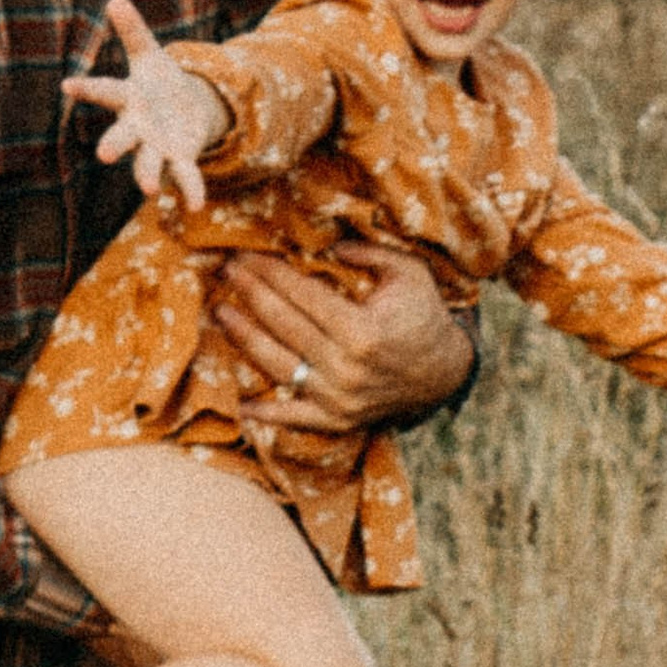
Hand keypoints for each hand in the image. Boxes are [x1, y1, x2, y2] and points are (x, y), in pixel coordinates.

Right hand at [62, 0, 228, 215]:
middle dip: (114, 145)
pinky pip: (184, 177)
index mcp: (128, 99)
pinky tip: (196, 206)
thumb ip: (134, 32)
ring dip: (147, 176)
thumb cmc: (160, 82)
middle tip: (104, 155)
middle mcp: (136, 128)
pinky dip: (190, 191)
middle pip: (122, 137)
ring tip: (149, 190)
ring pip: (148, 164)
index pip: (104, 91)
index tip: (67, 85)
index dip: (86, 88)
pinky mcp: (179, 160)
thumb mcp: (150, 55)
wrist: (185, 110)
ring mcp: (156, 147)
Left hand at [211, 242, 473, 435]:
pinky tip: (239, 402)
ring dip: (244, 338)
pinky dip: (266, 413)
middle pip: (283, 324)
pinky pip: (295, 418)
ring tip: (221, 313)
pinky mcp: (338, 420)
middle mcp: (346, 367)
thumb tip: (328, 247)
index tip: (242, 255)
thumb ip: (369, 253)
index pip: (301, 295)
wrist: (445, 372)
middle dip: (250, 293)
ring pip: (279, 365)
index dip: (268, 272)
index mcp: (362, 329)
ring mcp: (339, 398)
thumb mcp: (409, 272)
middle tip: (225, 272)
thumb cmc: (424, 315)